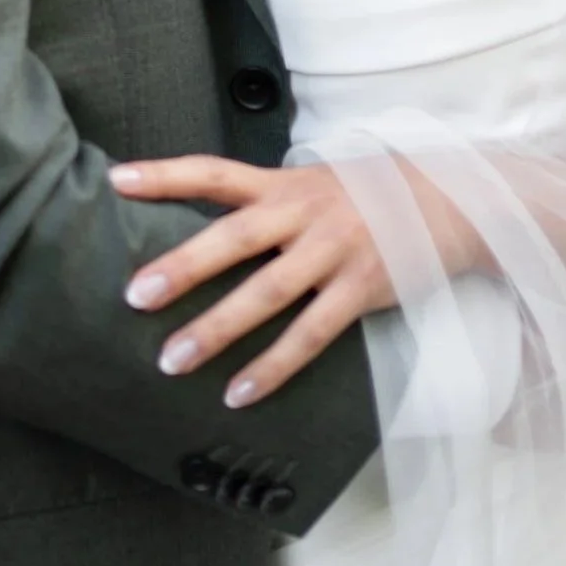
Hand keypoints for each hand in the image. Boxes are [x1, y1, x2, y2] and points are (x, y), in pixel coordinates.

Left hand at [109, 153, 486, 407]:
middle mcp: (305, 213)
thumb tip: (205, 219)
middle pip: (234, 238)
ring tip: (171, 360)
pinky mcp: (361, 289)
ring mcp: (334, 251)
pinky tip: (238, 393)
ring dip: (217, 329)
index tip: (116, 180)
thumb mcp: (316, 182)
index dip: (166, 175)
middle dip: (183, 268)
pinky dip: (273, 366)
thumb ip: (267, 199)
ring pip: (267, 294)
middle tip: (134, 295)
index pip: (215, 172)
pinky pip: (310, 334)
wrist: (449, 201)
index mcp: (285, 184)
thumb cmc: (369, 195)